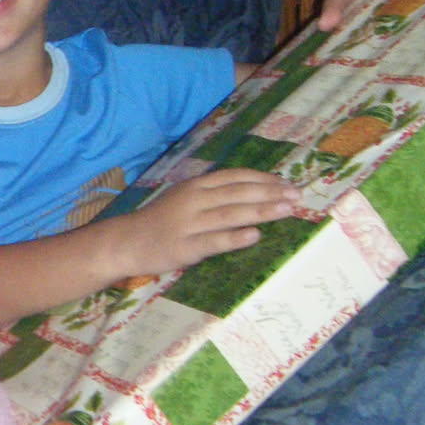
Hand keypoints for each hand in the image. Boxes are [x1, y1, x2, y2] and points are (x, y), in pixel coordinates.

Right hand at [110, 168, 299, 277]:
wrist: (127, 241)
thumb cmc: (161, 221)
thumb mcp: (184, 198)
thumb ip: (213, 194)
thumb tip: (252, 193)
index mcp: (196, 186)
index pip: (235, 177)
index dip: (263, 179)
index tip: (287, 183)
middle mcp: (194, 200)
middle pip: (238, 193)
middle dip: (271, 193)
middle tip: (298, 196)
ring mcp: (189, 223)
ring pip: (231, 214)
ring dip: (262, 211)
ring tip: (287, 210)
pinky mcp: (185, 247)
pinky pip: (214, 241)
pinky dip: (235, 238)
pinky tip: (255, 236)